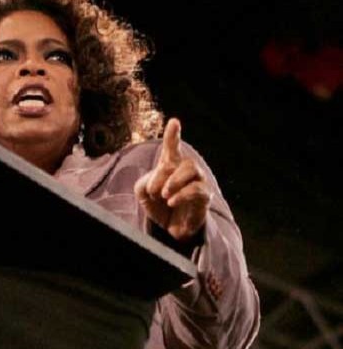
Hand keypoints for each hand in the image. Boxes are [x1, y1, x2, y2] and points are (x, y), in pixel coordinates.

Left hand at [134, 118, 211, 241]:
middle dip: (165, 173)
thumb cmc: (158, 204)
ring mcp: (199, 182)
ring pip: (191, 169)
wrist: (169, 226)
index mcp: (171, 165)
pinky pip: (197, 189)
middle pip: (182, 160)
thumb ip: (144, 182)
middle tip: (155, 190)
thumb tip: (156, 182)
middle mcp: (188, 170)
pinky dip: (181, 195)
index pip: (173, 147)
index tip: (174, 122)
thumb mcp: (143, 192)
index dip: (173, 134)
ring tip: (164, 195)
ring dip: (174, 182)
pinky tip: (171, 202)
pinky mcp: (205, 197)